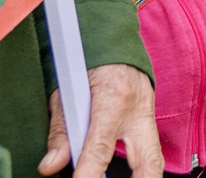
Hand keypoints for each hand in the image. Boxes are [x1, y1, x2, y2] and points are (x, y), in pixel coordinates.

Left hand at [44, 63, 159, 176]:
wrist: (114, 41)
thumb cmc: (87, 65)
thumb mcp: (65, 94)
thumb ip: (60, 133)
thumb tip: (50, 166)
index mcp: (113, 99)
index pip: (99, 147)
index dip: (87, 173)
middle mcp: (137, 111)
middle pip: (148, 160)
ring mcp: (148, 116)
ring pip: (155, 159)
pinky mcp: (148, 120)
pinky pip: (149, 150)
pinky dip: (140, 170)